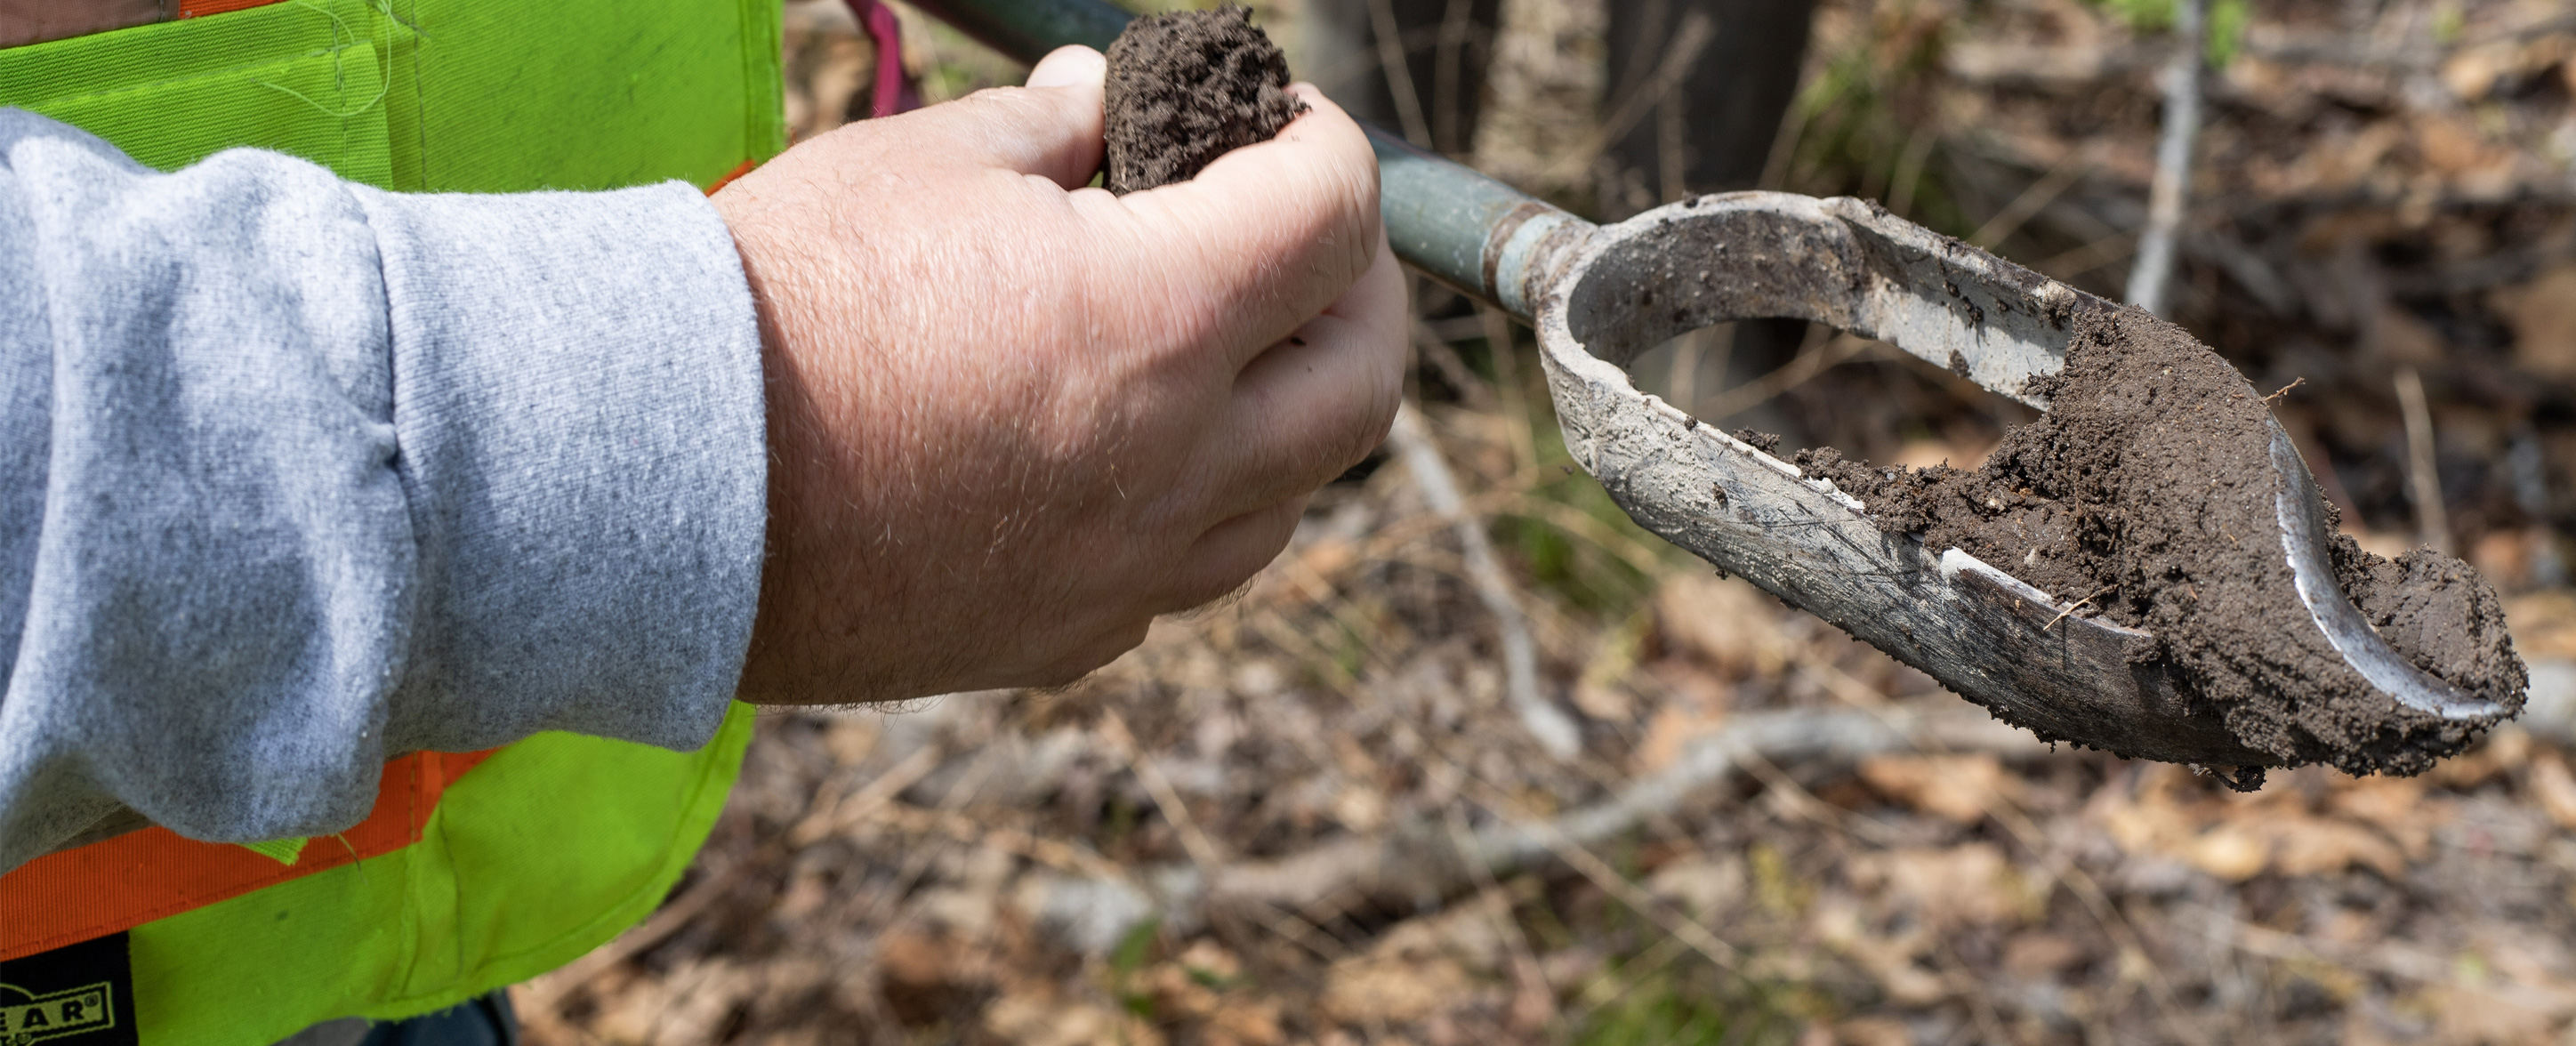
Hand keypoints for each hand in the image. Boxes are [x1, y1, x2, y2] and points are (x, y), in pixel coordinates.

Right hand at [714, 45, 1406, 703]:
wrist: (652, 489)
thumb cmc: (781, 307)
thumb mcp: (922, 164)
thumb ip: (1052, 126)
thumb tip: (1107, 97)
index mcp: (1163, 320)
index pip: (1336, 217)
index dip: (1325, 148)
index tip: (1282, 131)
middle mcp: (1180, 464)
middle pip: (1365, 380)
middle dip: (1356, 290)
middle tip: (1301, 241)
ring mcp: (1131, 570)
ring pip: (1293, 497)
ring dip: (1286, 411)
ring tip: (1220, 350)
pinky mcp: (1067, 637)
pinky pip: (1184, 575)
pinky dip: (1192, 505)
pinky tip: (1123, 455)